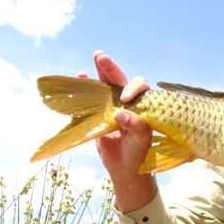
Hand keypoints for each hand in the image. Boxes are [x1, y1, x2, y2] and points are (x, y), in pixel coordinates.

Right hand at [78, 50, 156, 211]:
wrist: (125, 167)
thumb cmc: (138, 153)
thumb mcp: (141, 141)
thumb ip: (136, 126)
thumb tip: (121, 113)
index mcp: (143, 106)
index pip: (140, 88)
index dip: (132, 88)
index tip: (126, 99)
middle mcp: (128, 102)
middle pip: (120, 80)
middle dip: (111, 68)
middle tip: (101, 56)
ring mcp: (113, 106)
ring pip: (107, 85)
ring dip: (100, 71)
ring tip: (95, 57)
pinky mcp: (100, 113)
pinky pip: (92, 98)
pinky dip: (87, 86)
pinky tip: (80, 75)